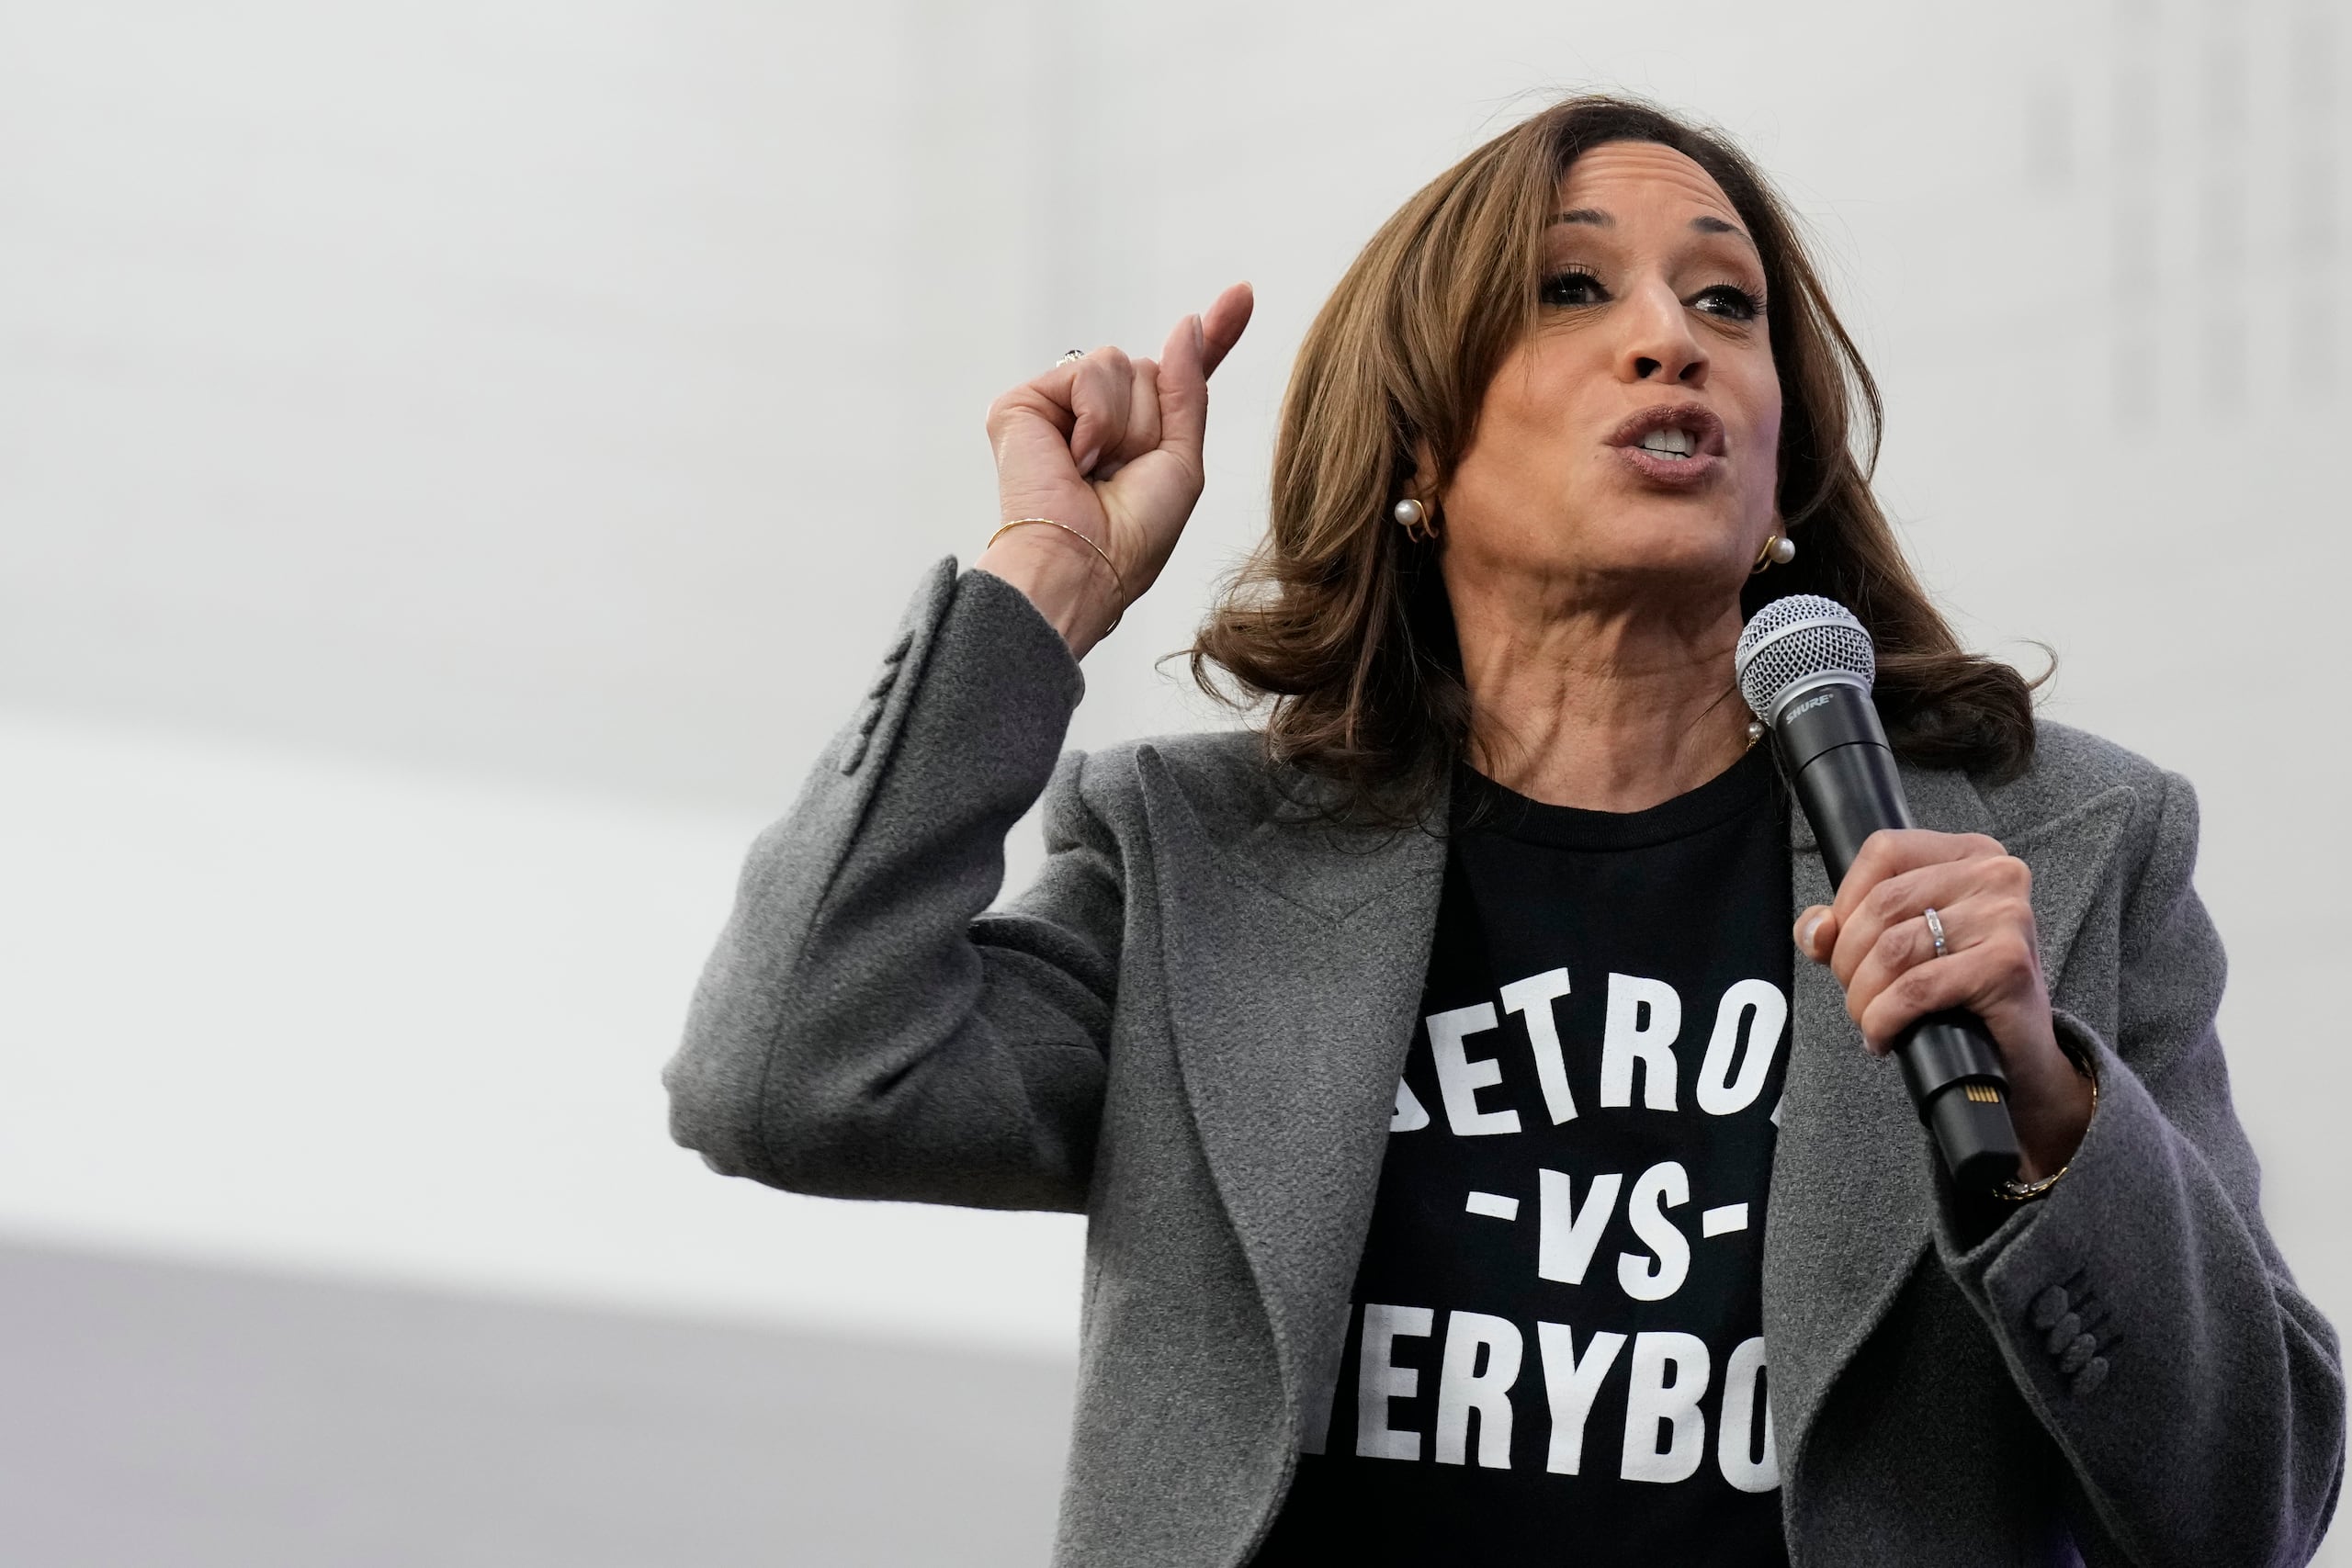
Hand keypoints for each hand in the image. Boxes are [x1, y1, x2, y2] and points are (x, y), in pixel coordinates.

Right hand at [976, 281, 1253, 653]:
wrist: (1082, 563)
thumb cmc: (1132, 535)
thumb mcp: (1182, 461)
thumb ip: (1187, 390)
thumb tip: (1186, 322)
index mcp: (1136, 435)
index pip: (1178, 374)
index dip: (1215, 334)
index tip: (1244, 293)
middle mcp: (1094, 415)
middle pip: (1149, 368)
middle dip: (1151, 420)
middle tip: (1123, 474)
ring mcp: (1056, 408)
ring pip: (1120, 364)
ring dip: (1124, 424)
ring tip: (1095, 470)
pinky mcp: (1022, 403)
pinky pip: (1083, 371)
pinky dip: (1093, 418)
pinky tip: (1074, 458)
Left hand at [1794, 829, 2092, 1181]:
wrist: (2021, 1054)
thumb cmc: (1962, 992)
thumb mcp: (1905, 943)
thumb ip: (1848, 928)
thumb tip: (1815, 930)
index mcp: (1970, 853)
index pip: (1883, 851)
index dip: (1846, 900)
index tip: (1841, 944)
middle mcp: (1995, 873)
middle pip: (1883, 902)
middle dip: (1850, 958)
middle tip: (1856, 993)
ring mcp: (2006, 916)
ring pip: (1894, 948)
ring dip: (1864, 994)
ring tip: (1868, 1018)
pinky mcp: (2007, 963)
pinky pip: (1917, 988)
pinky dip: (1884, 1017)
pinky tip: (1883, 1036)